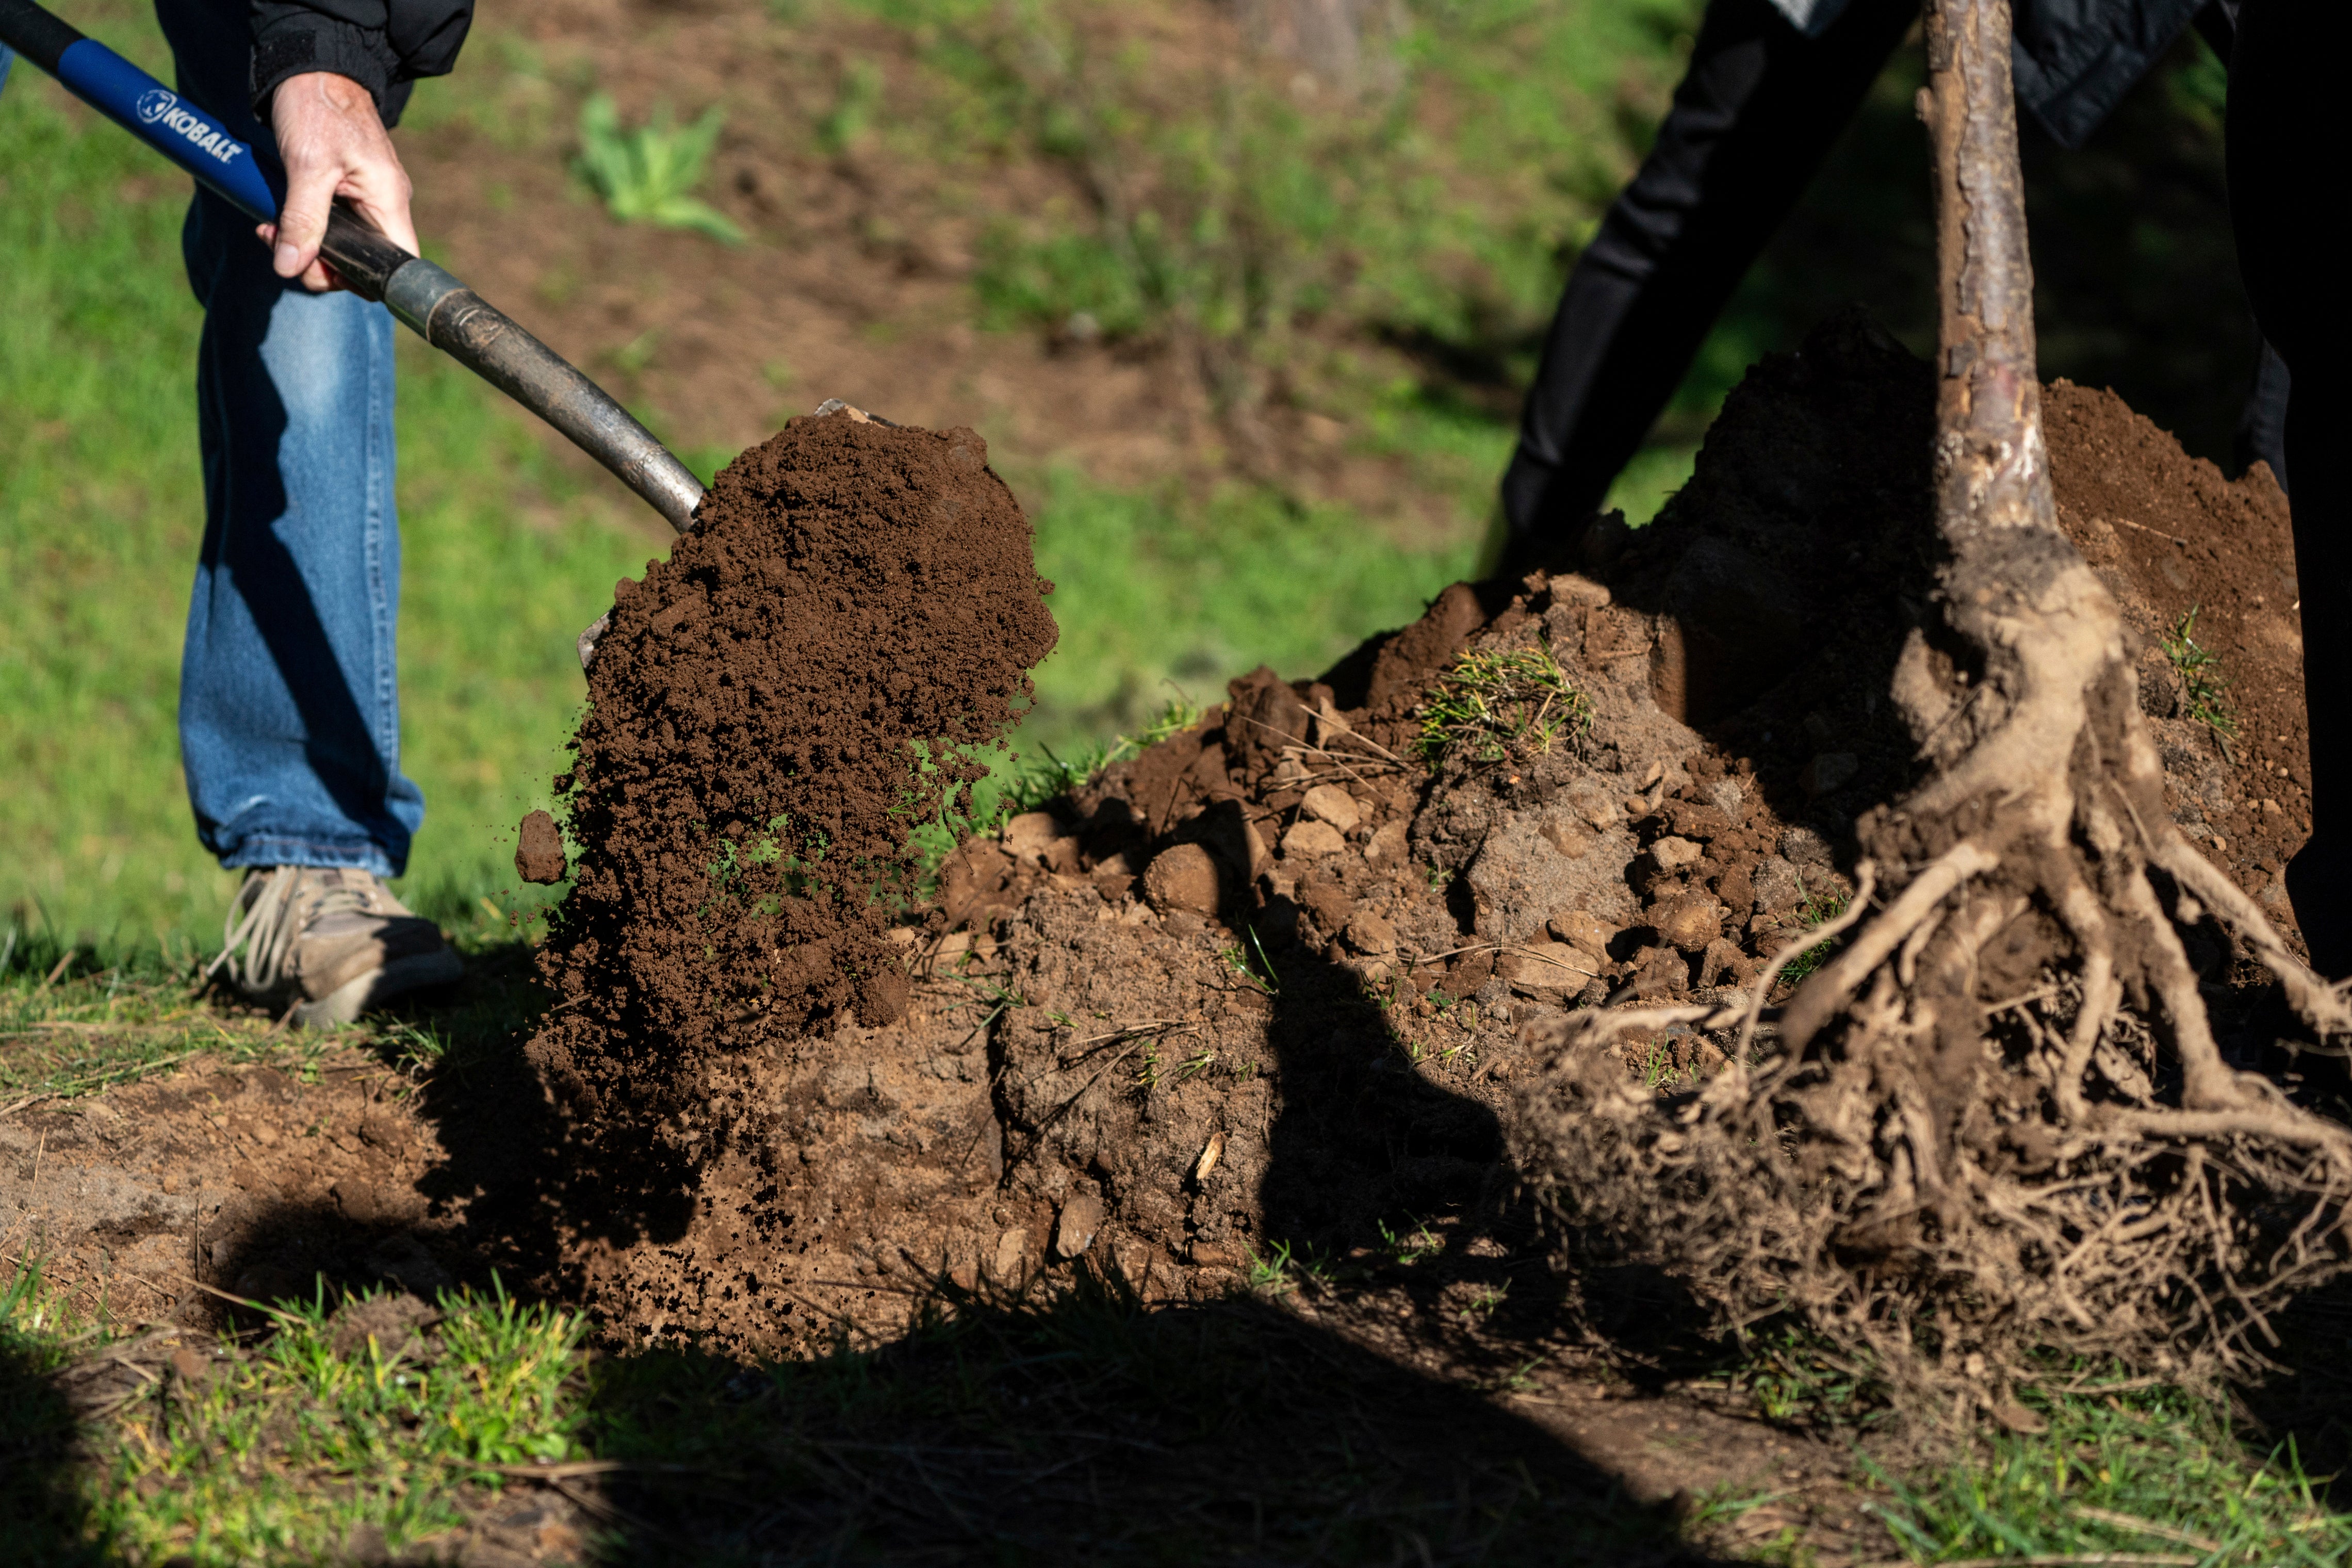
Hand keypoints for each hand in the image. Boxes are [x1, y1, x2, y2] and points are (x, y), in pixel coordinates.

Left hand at [259, 71, 416, 291]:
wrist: (312, 68)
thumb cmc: (317, 108)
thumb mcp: (306, 165)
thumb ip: (302, 220)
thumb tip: (289, 268)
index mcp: (389, 201)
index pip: (399, 265)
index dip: (366, 281)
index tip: (324, 271)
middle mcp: (384, 205)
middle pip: (365, 262)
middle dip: (321, 265)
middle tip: (283, 249)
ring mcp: (366, 199)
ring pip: (343, 246)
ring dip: (305, 246)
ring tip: (270, 229)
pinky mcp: (346, 190)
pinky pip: (330, 224)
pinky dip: (302, 227)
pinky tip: (276, 218)